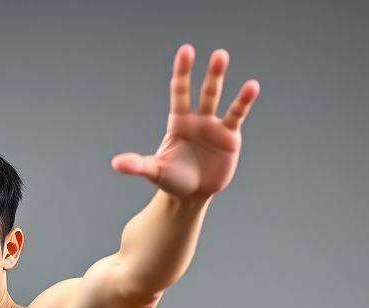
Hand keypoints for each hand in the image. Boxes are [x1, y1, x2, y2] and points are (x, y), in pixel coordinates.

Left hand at [111, 45, 258, 197]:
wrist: (192, 195)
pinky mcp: (230, 136)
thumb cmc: (172, 180)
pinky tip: (252, 86)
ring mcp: (214, 125)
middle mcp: (197, 118)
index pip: (180, 92)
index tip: (186, 52)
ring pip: (219, 99)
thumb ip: (137, 165)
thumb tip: (116, 163)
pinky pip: (236, 115)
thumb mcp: (155, 172)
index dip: (182, 72)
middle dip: (211, 74)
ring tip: (229, 63)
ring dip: (223, 81)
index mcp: (178, 121)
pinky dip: (244, 101)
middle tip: (218, 54)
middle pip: (204, 91)